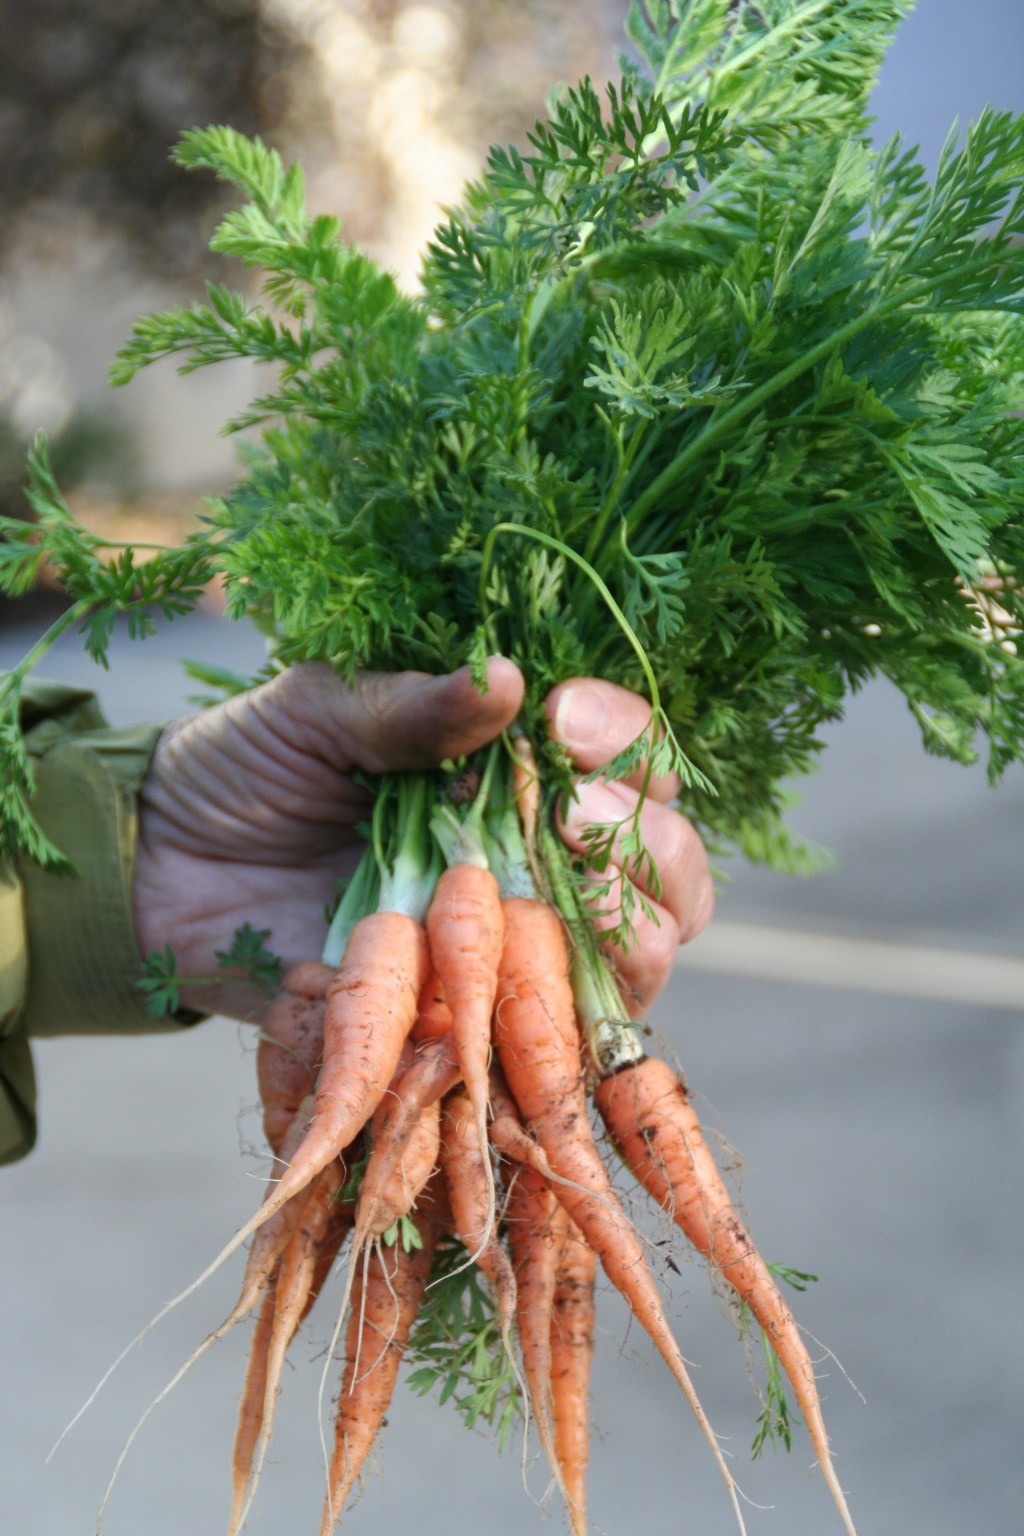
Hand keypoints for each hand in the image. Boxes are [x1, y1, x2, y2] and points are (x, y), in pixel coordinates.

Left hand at [133, 660, 711, 1018]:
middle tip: (571, 816)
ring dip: (631, 927)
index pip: (630, 758)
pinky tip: (517, 985)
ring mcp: (511, 944)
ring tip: (561, 892)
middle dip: (648, 840)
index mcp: (517, 771)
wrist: (154, 876)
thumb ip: (407, 705)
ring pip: (640, 953)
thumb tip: (509, 680)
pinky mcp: (469, 1019)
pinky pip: (554, 1038)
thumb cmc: (241, 772)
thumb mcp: (315, 713)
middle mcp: (539, 858)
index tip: (566, 723)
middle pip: (666, 866)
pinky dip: (560, 1021)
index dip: (626, 743)